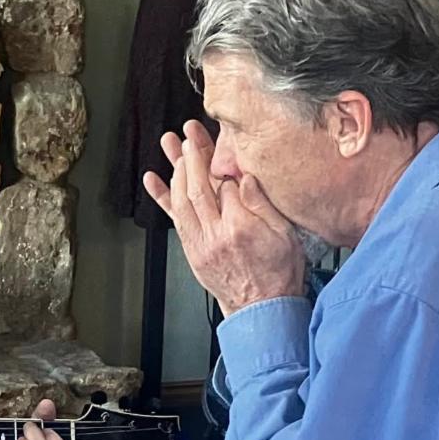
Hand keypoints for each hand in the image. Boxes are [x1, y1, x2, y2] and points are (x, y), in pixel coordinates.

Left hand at [142, 120, 304, 315]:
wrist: (260, 307)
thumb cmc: (278, 272)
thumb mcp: (285, 235)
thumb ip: (264, 205)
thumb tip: (245, 178)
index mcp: (242, 228)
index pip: (225, 185)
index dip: (223, 162)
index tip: (222, 144)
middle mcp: (216, 235)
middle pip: (198, 187)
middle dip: (192, 156)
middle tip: (189, 132)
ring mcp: (200, 243)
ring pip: (182, 199)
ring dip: (175, 168)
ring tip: (172, 142)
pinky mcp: (191, 249)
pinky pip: (174, 218)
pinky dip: (162, 196)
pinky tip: (152, 178)